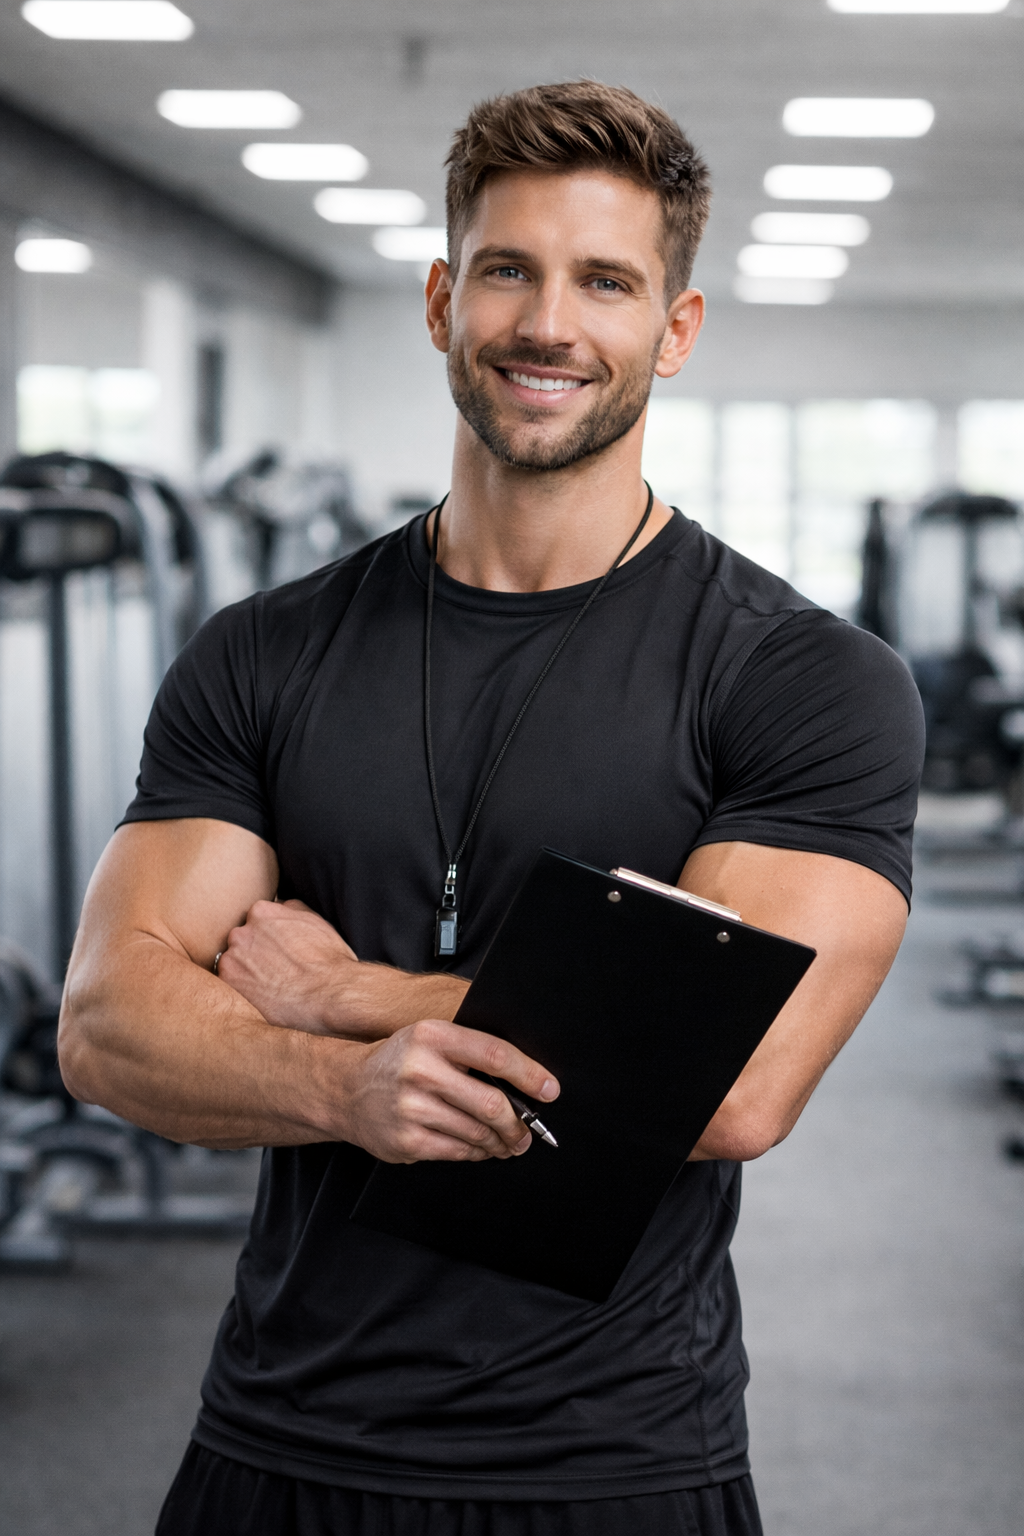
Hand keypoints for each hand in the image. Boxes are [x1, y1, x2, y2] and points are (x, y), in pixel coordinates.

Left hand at [216, 899, 359, 1033]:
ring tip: (270, 988)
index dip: (266, 940)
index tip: (277, 953)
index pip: (254, 922)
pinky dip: (243, 993)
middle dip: (253, 955)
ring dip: (246, 974)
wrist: (331, 993)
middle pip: (240, 943)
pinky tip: (264, 999)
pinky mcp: (229, 985)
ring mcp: (231, 959)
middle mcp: (241, 932)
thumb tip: (280, 908)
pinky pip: (229, 987)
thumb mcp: (314, 920)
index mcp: (261, 912)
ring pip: (232, 965)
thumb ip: (290, 910)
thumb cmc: (329, 960)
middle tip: (274, 972)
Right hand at [337, 1018, 559, 1162]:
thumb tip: (526, 1080)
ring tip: (508, 1142)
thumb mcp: (430, 1039)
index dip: (529, 1075)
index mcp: (433, 1036)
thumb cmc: (399, 1062)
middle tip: (529, 1130)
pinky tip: (481, 1148)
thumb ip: (471, 1051)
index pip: (495, 1055)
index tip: (549, 1090)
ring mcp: (412, 1108)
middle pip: (491, 1103)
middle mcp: (420, 1070)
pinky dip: (477, 1153)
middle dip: (519, 1123)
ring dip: (501, 1142)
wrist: (347, 1089)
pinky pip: (458, 1152)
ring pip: (478, 1133)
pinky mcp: (407, 1140)